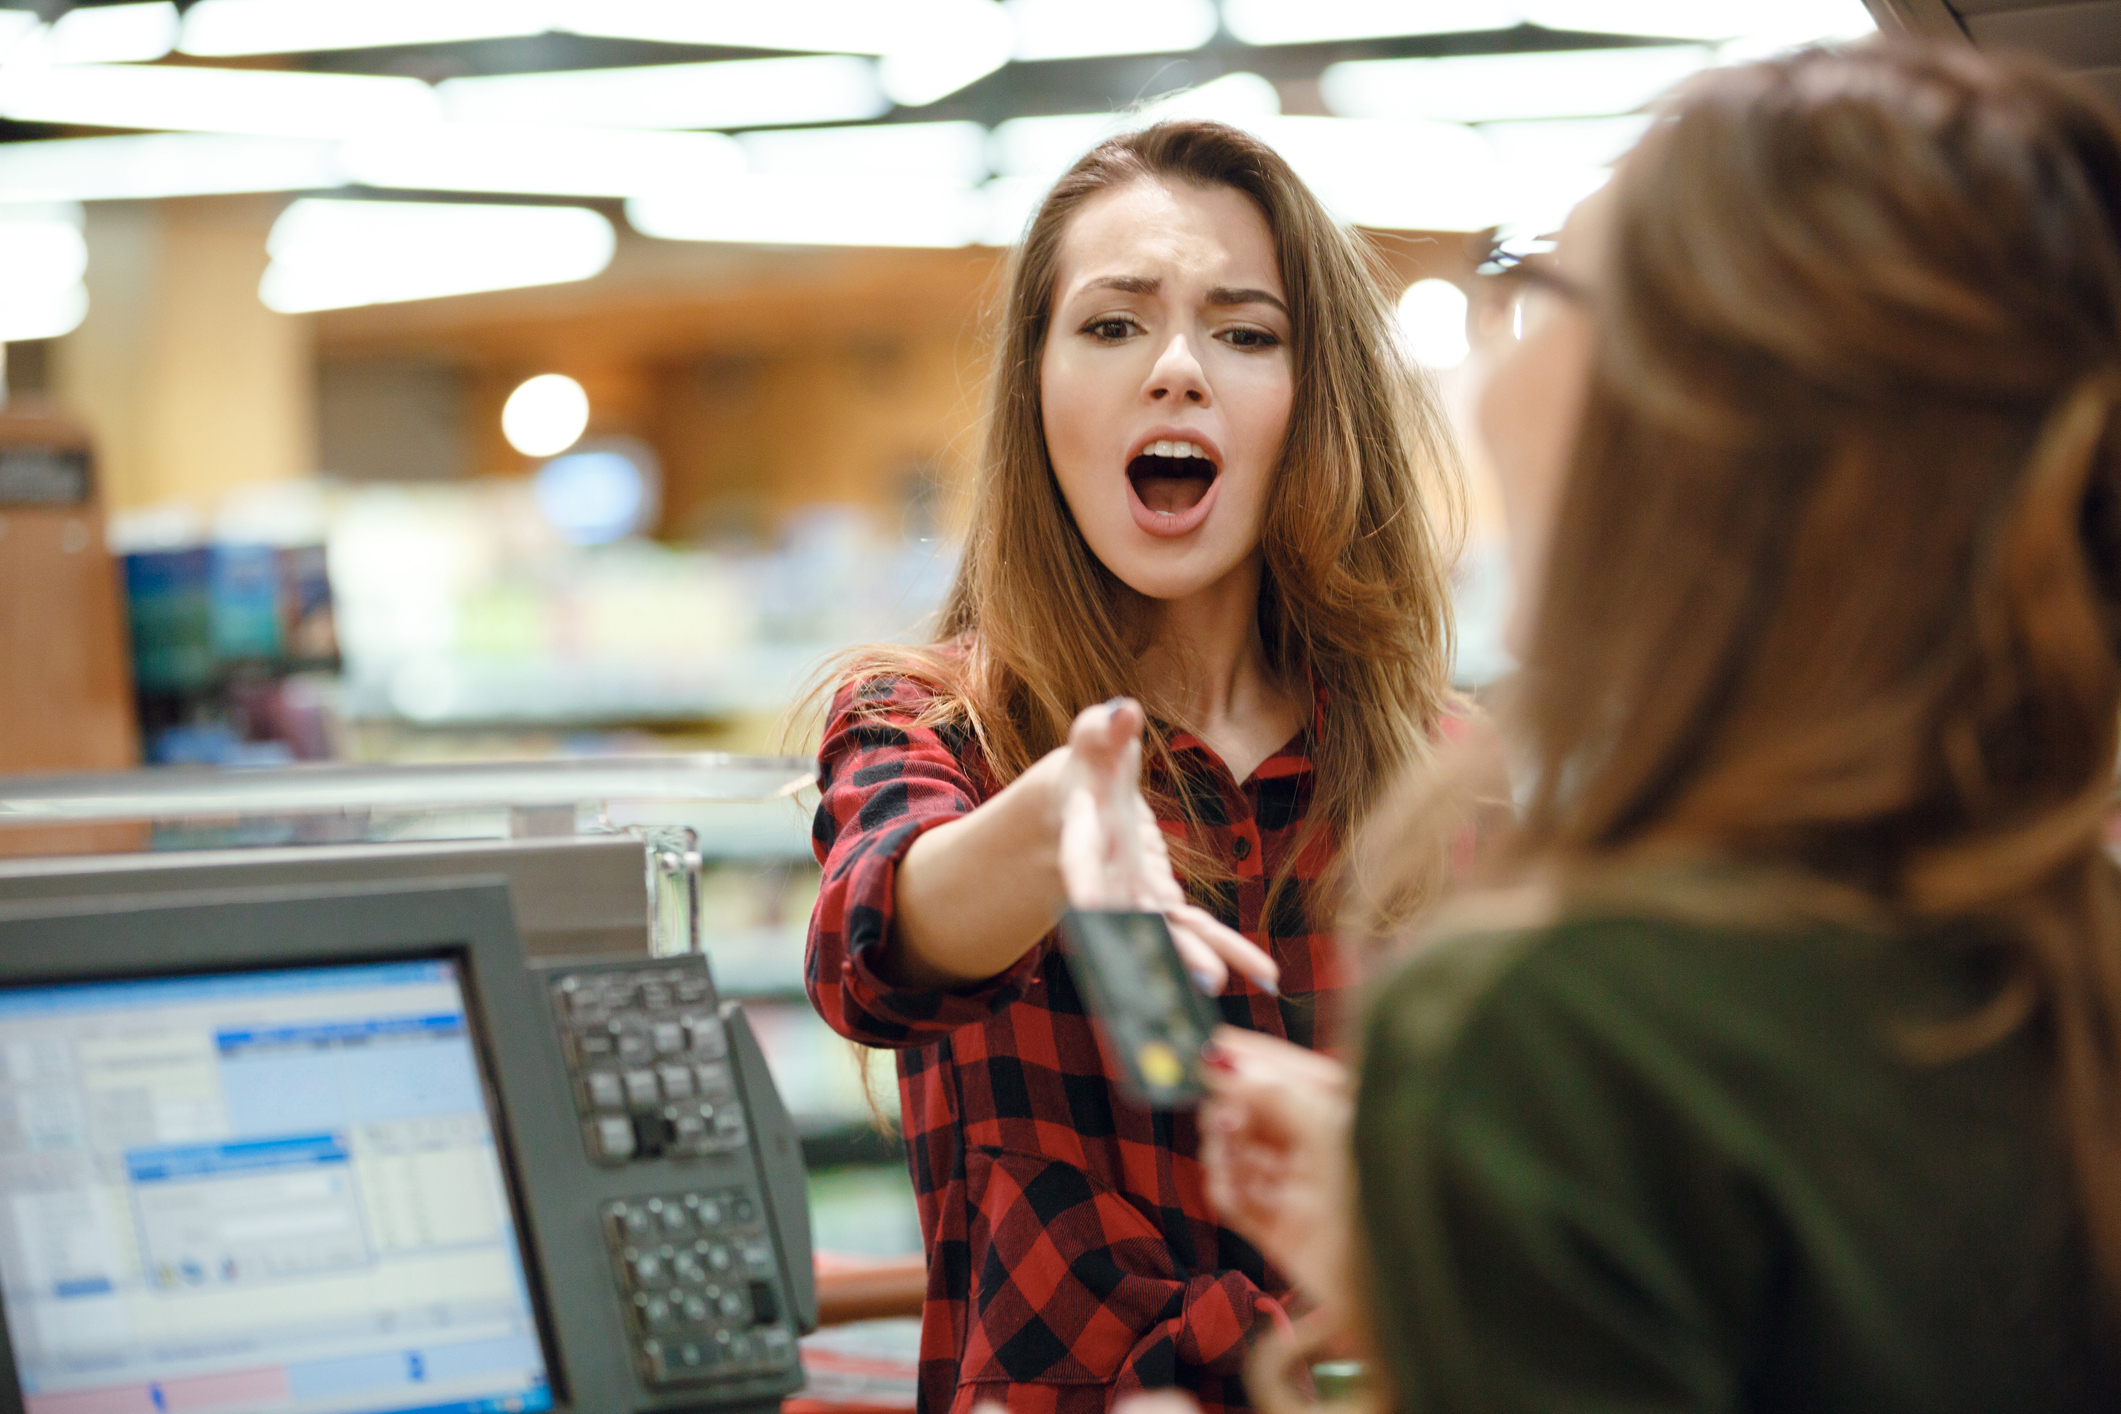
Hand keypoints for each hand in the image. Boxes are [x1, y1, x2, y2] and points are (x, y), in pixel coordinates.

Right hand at [1054, 700, 1278, 995]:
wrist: (1082, 801)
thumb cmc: (1089, 763)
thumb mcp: (1092, 741)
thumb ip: (1102, 728)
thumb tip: (1124, 709)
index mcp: (1085, 836)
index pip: (1083, 863)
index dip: (1088, 886)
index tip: (1091, 911)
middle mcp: (1107, 879)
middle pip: (1133, 917)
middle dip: (1167, 948)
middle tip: (1208, 977)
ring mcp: (1133, 897)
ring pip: (1171, 933)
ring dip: (1203, 959)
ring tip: (1242, 984)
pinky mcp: (1159, 902)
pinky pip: (1196, 929)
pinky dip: (1229, 951)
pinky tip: (1266, 976)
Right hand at [1201, 1026, 1354, 1317]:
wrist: (1389, 1285)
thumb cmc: (1377, 1196)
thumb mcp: (1328, 1133)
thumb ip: (1277, 1095)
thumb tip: (1226, 1064)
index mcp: (1342, 1114)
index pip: (1288, 1072)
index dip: (1250, 1057)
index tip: (1212, 1047)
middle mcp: (1317, 1146)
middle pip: (1254, 1112)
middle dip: (1232, 1109)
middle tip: (1225, 1118)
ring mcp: (1296, 1187)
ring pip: (1236, 1151)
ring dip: (1223, 1150)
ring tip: (1229, 1153)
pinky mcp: (1276, 1225)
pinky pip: (1232, 1196)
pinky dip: (1224, 1187)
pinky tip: (1231, 1187)